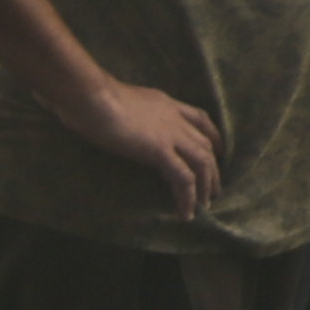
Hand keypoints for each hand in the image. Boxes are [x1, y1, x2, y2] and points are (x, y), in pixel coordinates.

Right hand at [50, 68, 224, 215]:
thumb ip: (129, 111)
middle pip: (206, 145)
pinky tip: (185, 213)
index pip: (200, 119)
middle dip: (213, 169)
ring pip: (202, 162)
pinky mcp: (160, 151)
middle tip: (214, 190)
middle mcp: (175, 118)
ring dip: (206, 186)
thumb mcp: (121, 100)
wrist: (91, 96)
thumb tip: (120, 122)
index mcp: (166, 104)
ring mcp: (170, 134)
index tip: (217, 152)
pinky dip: (187, 197)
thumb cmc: (93, 97)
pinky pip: (184, 178)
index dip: (213, 136)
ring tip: (204, 206)